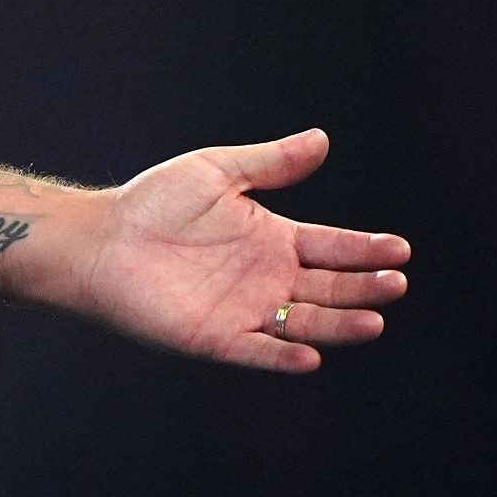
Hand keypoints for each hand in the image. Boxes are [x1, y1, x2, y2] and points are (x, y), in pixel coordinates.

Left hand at [71, 129, 410, 371]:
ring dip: (340, 325)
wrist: (97, 240)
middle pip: (331, 289)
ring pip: (307, 324)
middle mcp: (268, 279)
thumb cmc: (151, 204)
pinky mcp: (215, 338)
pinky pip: (258, 352)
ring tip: (373, 320)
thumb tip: (321, 140)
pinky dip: (283, 356)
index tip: (398, 249)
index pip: (334, 248)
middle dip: (365, 287)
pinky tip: (309, 356)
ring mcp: (245, 311)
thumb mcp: (214, 173)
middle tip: (395, 282)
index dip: (366, 250)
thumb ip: (269, 163)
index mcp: (274, 240)